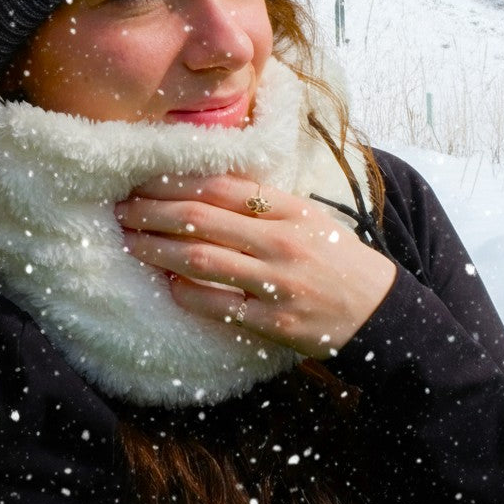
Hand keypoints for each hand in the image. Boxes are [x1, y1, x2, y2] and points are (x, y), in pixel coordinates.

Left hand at [114, 174, 396, 357]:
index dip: (175, 183)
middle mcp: (281, 241)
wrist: (380, 310)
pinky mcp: (274, 321)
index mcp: (289, 209)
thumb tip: (203, 189)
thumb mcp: (309, 217)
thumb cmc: (337, 258)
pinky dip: (186, 293)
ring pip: (201, 260)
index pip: (220, 187)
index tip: (143, 181)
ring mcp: (277, 282)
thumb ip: (264, 204)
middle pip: (201, 220)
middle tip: (123, 211)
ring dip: (158, 250)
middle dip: (153, 213)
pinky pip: (218, 305)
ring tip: (131, 243)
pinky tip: (167, 284)